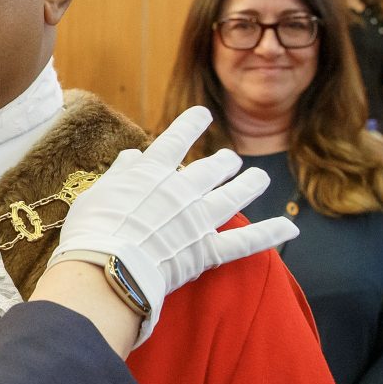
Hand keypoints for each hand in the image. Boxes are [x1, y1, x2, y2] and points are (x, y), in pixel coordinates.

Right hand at [48, 106, 297, 345]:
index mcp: (152, 171)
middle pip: (210, 168)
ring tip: (259, 177)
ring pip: (233, 195)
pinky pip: (247, 241)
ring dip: (249, 185)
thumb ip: (120, 173)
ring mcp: (199, 218)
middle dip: (222, 162)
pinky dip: (270, 233)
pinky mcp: (209, 250)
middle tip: (229, 160)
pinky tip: (290, 225)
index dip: (192, 124)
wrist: (108, 269)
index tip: (204, 114)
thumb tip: (133, 155)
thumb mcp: (98, 192)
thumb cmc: (92, 231)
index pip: (177, 138)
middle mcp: (181, 188)